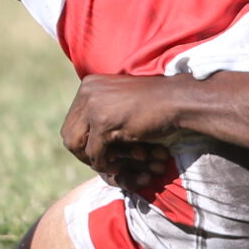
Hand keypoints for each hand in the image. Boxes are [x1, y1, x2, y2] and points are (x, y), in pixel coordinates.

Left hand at [61, 73, 191, 184]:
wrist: (179, 100)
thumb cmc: (154, 105)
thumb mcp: (119, 103)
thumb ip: (98, 113)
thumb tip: (72, 141)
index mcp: (88, 84)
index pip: (72, 122)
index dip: (85, 143)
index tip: (104, 151)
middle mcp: (86, 91)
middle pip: (69, 135)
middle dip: (84, 154)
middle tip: (106, 161)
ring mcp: (94, 105)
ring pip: (77, 145)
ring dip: (94, 160)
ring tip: (115, 163)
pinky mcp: (103, 122)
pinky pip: (94, 154)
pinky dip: (106, 164)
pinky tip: (120, 165)